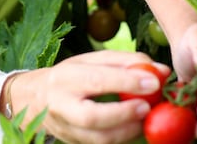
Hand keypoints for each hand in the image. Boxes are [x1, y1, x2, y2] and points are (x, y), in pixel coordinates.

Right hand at [6, 50, 170, 143]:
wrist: (35, 99)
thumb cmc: (71, 75)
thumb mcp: (92, 60)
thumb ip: (126, 62)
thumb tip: (161, 71)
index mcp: (67, 76)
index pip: (97, 79)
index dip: (127, 81)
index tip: (154, 81)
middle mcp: (62, 104)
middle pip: (92, 116)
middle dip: (124, 113)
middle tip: (147, 106)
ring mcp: (66, 128)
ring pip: (98, 138)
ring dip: (127, 131)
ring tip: (145, 118)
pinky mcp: (73, 143)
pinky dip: (122, 138)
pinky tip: (136, 127)